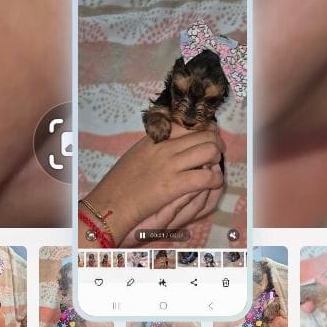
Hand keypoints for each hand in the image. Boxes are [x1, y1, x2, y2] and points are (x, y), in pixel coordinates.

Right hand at [79, 129, 223, 246]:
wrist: (111, 204)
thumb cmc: (120, 183)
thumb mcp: (136, 154)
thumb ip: (154, 145)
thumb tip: (170, 142)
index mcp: (156, 138)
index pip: (188, 123)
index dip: (203, 129)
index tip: (207, 137)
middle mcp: (165, 147)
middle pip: (205, 134)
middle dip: (215, 144)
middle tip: (215, 155)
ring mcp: (170, 164)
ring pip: (210, 151)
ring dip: (216, 160)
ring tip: (213, 169)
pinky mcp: (174, 184)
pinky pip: (206, 177)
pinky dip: (215, 180)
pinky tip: (212, 184)